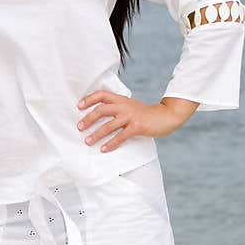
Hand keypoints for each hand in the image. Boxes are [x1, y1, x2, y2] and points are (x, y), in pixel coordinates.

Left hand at [76, 92, 193, 150]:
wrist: (165, 116)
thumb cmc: (145, 113)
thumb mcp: (130, 105)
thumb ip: (118, 107)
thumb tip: (100, 113)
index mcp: (121, 99)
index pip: (102, 95)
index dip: (89, 99)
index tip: (79, 106)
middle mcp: (124, 106)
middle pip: (101, 110)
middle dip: (88, 119)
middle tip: (79, 127)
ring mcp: (130, 116)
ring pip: (109, 125)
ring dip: (96, 134)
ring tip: (88, 141)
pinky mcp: (136, 127)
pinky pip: (120, 136)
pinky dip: (111, 143)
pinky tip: (104, 149)